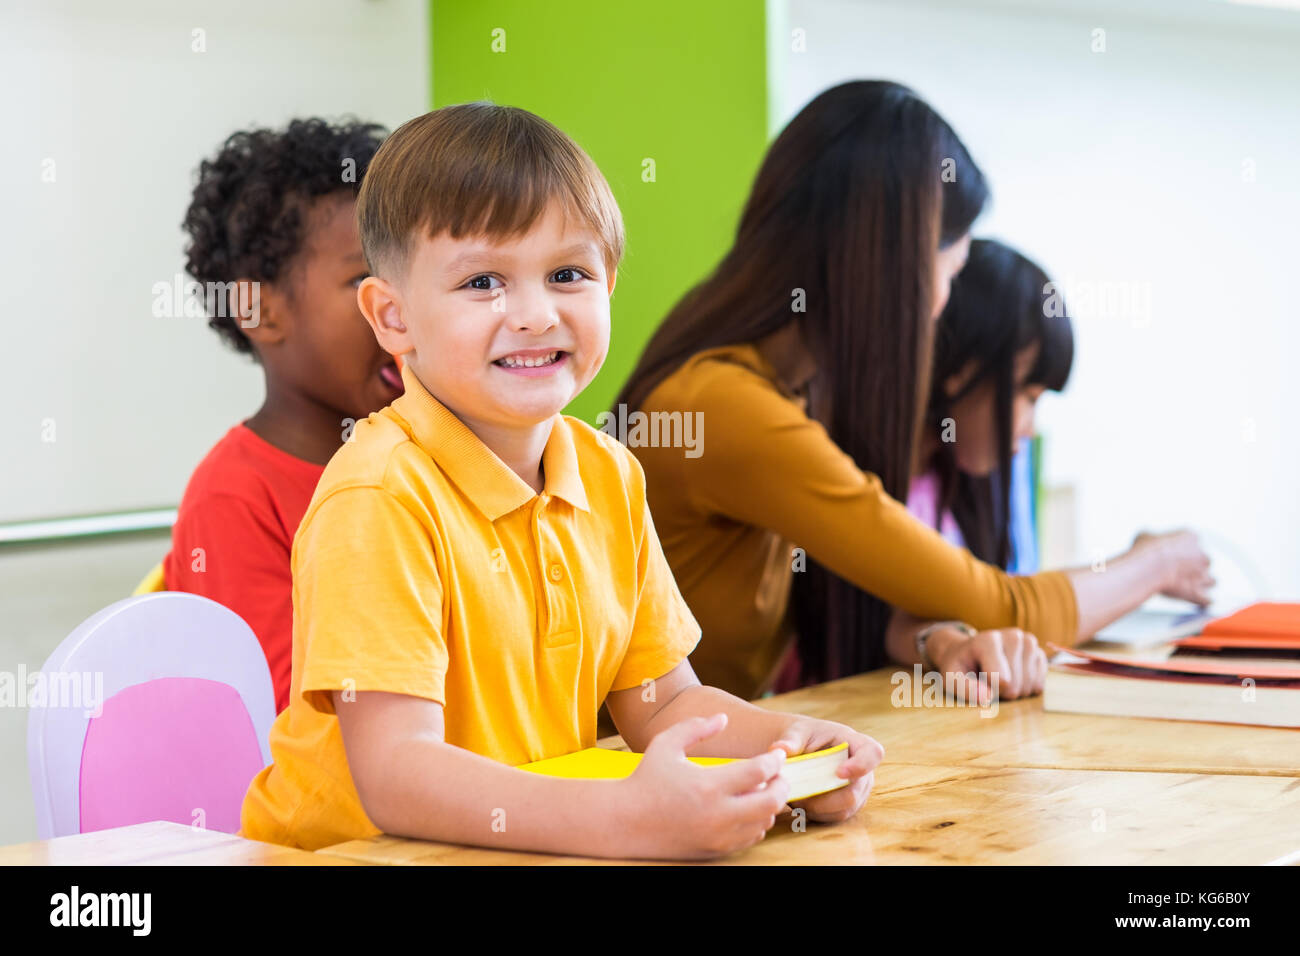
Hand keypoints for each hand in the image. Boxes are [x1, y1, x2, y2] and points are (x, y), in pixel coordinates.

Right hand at [622, 713, 789, 859]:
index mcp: (708, 785)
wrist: (625, 821)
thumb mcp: (666, 744)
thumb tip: (723, 719)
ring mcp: (718, 837)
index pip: (759, 772)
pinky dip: (756, 823)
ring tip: (762, 789)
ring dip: (770, 804)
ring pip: (764, 822)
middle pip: (771, 801)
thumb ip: (696, 728)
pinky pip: (750, 838)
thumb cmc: (646, 778)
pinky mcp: (715, 851)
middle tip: (779, 774)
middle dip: (781, 784)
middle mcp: (717, 815)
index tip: (777, 754)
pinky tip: (748, 809)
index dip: (774, 761)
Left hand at [770, 718, 883, 823]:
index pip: (872, 753)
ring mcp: (859, 790)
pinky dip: (817, 814)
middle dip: (825, 798)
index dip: (861, 765)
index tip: (839, 773)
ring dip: (818, 808)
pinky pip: (836, 817)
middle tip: (800, 795)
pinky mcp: (848, 806)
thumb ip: (791, 740)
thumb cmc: (804, 736)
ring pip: (844, 809)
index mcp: (856, 743)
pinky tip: (801, 804)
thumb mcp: (797, 732)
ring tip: (797, 797)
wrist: (803, 748)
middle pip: (855, 792)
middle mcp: (864, 770)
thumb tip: (779, 749)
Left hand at [927, 625, 1046, 702]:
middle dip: (1000, 692)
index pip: (1001, 681)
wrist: (969, 652)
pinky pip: (1039, 685)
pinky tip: (1012, 678)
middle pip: (1015, 685)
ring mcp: (1029, 643)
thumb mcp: (951, 678)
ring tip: (998, 679)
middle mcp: (1013, 636)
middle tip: (987, 681)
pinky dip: (1026, 689)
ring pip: (1029, 686)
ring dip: (1013, 691)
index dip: (989, 691)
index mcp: (988, 639)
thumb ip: (965, 688)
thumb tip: (986, 698)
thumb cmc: (960, 667)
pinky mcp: (1039, 653)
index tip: (976, 681)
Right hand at [1132, 530, 1213, 605]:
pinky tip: (1197, 602)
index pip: (1193, 541)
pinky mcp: (1198, 593)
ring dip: (1202, 583)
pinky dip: (1203, 601)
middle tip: (1181, 570)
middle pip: (1205, 561)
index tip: (1172, 553)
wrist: (1149, 567)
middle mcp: (1201, 555)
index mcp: (1191, 538)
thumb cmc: (1147, 550)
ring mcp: (1202, 575)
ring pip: (1211, 580)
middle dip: (1196, 567)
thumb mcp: (1145, 535)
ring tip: (1189, 586)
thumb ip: (1154, 540)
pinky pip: (1206, 600)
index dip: (1182, 548)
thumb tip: (1148, 542)